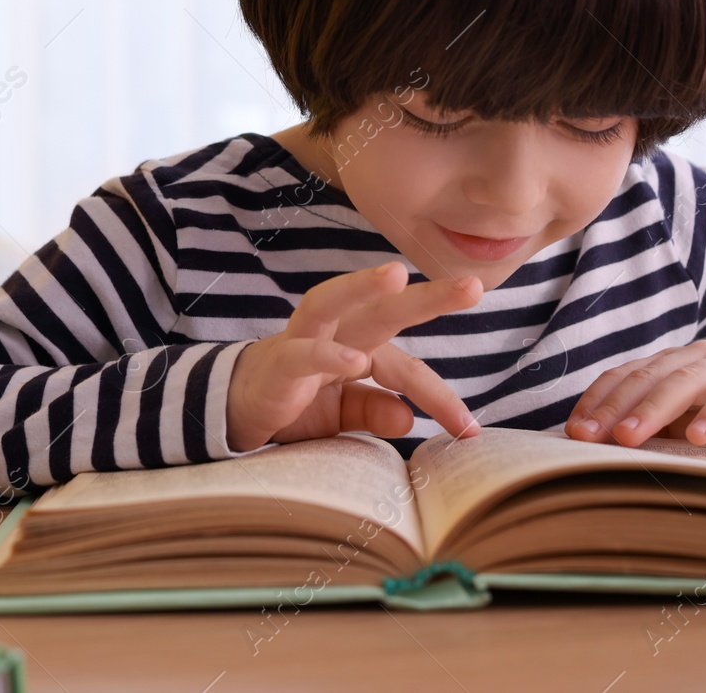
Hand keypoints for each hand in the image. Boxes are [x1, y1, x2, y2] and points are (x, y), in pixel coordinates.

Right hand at [225, 262, 482, 451]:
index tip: (470, 430)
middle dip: (427, 297)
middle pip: (384, 310)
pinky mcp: (277, 362)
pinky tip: (355, 360)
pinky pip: (304, 353)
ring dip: (364, 287)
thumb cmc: (294, 404)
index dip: (439, 396)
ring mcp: (303, 341)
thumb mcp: (340, 415)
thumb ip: (372, 411)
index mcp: (359, 348)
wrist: (233, 411)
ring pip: (334, 304)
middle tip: (472, 286)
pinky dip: (328, 355)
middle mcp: (336, 334)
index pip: (407, 368)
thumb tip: (408, 418)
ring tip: (398, 276)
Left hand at [563, 342, 705, 474]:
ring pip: (685, 381)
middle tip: (589, 438)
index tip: (572, 431)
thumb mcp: (685, 434)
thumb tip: (594, 453)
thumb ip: (651, 433)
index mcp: (672, 365)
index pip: (624, 375)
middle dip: (615, 407)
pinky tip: (696, 437)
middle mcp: (697, 358)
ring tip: (629, 439)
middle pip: (647, 376)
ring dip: (653, 409)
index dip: (597, 400)